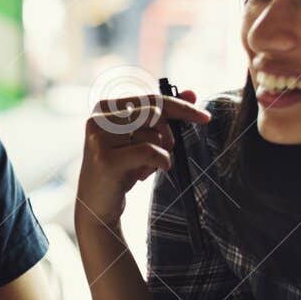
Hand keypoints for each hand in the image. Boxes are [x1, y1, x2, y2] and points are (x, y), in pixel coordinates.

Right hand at [74, 89, 209, 223]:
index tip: (205, 118)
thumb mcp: (140, 140)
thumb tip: (191, 93)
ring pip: (153, 134)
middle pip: (155, 113)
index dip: (181, 107)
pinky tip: (147, 175)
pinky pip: (150, 152)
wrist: (96, 206)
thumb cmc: (120, 169)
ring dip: (159, 155)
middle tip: (164, 154)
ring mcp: (100, 140)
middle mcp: (98, 119)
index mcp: (105, 108)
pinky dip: (160, 162)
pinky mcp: (106, 160)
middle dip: (169, 135)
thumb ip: (163, 115)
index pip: (151, 99)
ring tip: (143, 169)